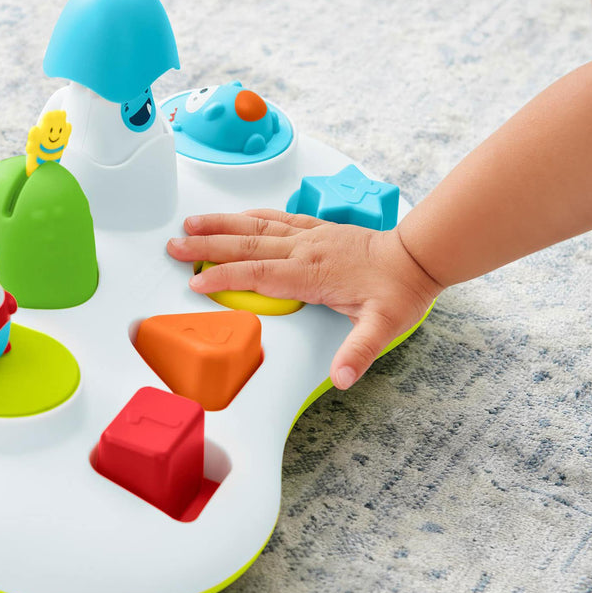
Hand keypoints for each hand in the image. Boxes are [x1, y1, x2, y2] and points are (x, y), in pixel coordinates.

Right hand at [166, 210, 442, 389]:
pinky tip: (236, 214)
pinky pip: (276, 217)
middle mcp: (305, 249)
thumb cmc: (397, 290)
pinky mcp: (316, 228)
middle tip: (175, 246)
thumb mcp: (382, 325)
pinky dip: (251, 215)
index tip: (196, 283)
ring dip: (221, 224)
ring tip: (191, 223)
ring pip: (255, 226)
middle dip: (207, 246)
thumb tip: (342, 378)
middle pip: (246, 244)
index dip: (224, 278)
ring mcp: (309, 236)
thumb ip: (359, 351)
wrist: (416, 256)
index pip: (257, 273)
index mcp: (312, 273)